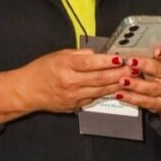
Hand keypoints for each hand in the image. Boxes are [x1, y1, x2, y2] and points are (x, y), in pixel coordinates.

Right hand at [0, 48, 123, 123]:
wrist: (27, 91)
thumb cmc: (41, 70)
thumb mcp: (57, 55)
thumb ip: (77, 54)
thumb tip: (95, 53)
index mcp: (65, 66)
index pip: (89, 63)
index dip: (106, 61)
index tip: (120, 58)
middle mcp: (70, 82)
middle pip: (99, 78)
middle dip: (119, 73)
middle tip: (134, 68)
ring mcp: (73, 96)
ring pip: (100, 91)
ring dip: (117, 84)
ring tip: (131, 78)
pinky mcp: (75, 106)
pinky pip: (94, 99)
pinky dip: (107, 93)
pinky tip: (118, 88)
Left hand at [113, 46, 160, 117]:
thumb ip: (151, 57)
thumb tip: (131, 47)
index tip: (156, 51)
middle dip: (145, 66)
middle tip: (131, 62)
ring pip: (151, 88)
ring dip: (136, 84)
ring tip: (123, 80)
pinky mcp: (159, 105)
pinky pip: (144, 101)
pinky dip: (130, 97)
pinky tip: (119, 94)